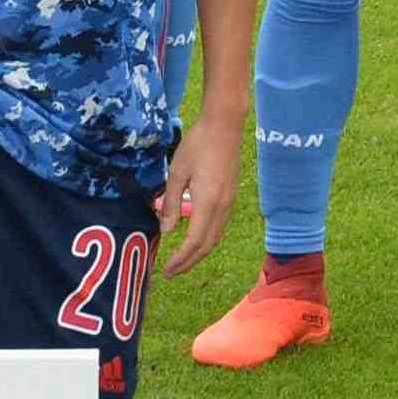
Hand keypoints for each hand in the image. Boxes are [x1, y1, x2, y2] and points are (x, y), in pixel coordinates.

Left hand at [157, 112, 241, 278]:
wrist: (224, 126)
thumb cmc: (197, 145)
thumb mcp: (176, 172)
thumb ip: (171, 202)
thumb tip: (166, 229)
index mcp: (207, 203)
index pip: (193, 242)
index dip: (180, 260)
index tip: (167, 270)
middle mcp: (222, 208)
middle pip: (206, 245)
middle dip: (189, 262)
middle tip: (171, 272)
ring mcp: (229, 203)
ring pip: (215, 238)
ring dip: (198, 253)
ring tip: (182, 260)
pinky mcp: (231, 197)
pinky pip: (219, 227)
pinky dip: (206, 240)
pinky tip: (195, 239)